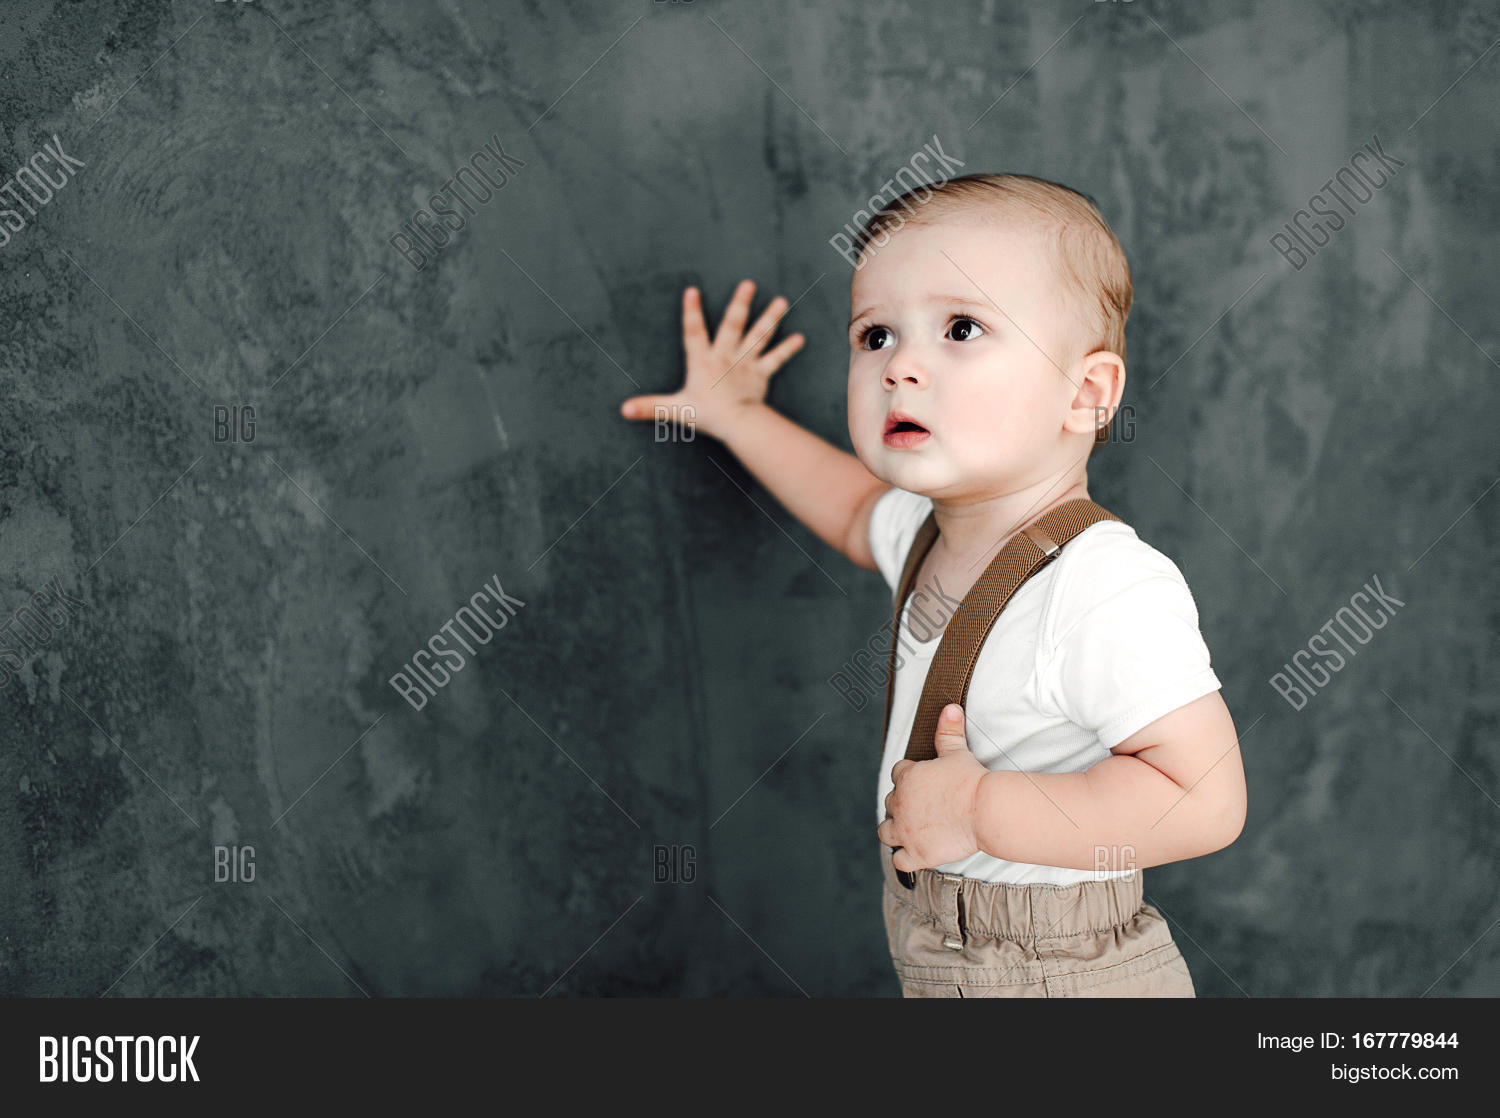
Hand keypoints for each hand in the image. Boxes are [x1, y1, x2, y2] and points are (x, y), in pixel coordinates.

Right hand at [619, 280, 804, 441]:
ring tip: (782, 301)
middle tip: (749, 284)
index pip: (694, 332)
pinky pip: (776, 359)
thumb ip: (650, 407)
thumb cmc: (706, 416)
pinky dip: (788, 349)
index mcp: (703, 361)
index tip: (692, 291)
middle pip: (733, 325)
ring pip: (759, 336)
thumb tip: (624, 410)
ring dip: (771, 318)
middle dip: (740, 304)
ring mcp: (746, 364)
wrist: (737, 424)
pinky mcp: (762, 374)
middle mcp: (726, 356)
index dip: (691, 312)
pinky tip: (800, 338)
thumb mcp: (674, 409)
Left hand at [877, 704, 987, 871]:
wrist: (986, 810)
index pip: (897, 774)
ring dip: (894, 831)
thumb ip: (949, 731)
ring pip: (886, 831)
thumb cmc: (972, 780)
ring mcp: (906, 831)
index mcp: (907, 778)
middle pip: (890, 802)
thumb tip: (950, 708)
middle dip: (902, 804)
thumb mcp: (957, 752)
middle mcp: (900, 804)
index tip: (922, 783)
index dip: (908, 778)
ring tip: (908, 831)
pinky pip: (899, 860)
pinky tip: (913, 855)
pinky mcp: (916, 853)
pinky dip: (904, 858)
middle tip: (920, 808)